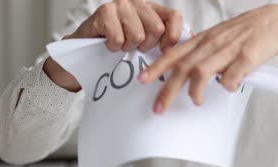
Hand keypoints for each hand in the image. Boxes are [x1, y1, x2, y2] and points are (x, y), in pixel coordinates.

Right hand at [44, 0, 182, 91]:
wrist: (87, 48)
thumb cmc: (119, 45)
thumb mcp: (146, 42)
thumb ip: (165, 40)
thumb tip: (191, 41)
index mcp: (151, 8)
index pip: (174, 17)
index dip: (173, 36)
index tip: (165, 50)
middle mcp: (138, 2)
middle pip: (156, 29)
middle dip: (146, 46)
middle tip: (134, 47)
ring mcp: (121, 5)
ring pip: (138, 35)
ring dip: (128, 47)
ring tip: (121, 44)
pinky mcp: (105, 11)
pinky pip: (118, 38)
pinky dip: (113, 47)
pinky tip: (108, 43)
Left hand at [138, 4, 277, 113]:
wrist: (275, 22)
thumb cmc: (245, 33)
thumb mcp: (218, 38)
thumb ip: (201, 52)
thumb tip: (185, 72)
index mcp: (204, 39)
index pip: (174, 53)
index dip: (157, 67)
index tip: (143, 79)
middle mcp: (212, 44)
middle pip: (183, 67)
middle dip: (168, 89)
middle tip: (158, 107)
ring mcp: (228, 50)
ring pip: (202, 70)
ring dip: (195, 89)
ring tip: (195, 101)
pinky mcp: (247, 57)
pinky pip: (232, 76)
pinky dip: (228, 85)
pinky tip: (230, 88)